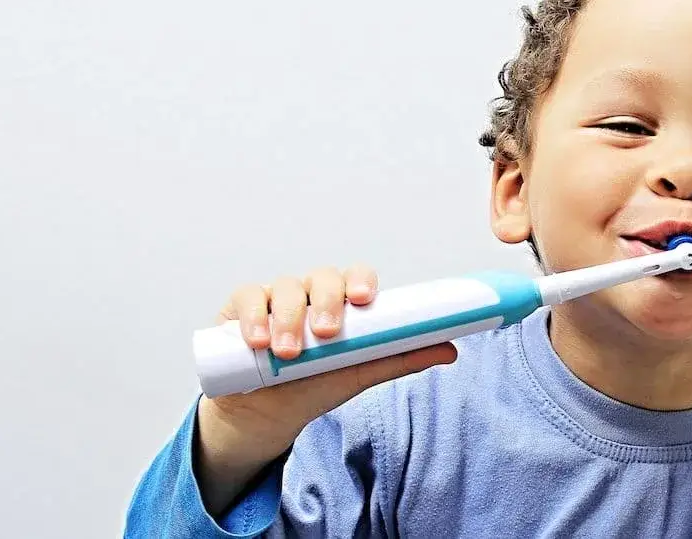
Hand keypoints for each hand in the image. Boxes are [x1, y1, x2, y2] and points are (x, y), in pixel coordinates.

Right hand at [194, 264, 456, 513]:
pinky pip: (247, 297)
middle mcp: (310, 293)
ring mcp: (274, 298)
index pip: (355, 278)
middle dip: (325, 302)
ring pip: (284, 287)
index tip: (363, 300)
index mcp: (341, 301)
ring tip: (290, 352)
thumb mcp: (358, 374)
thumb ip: (400, 357)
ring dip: (288, 317)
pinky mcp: (241, 308)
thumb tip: (450, 349)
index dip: (360, 282)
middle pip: (321, 278)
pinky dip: (252, 315)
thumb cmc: (314, 384)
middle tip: (327, 334)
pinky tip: (256, 340)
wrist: (264, 414)